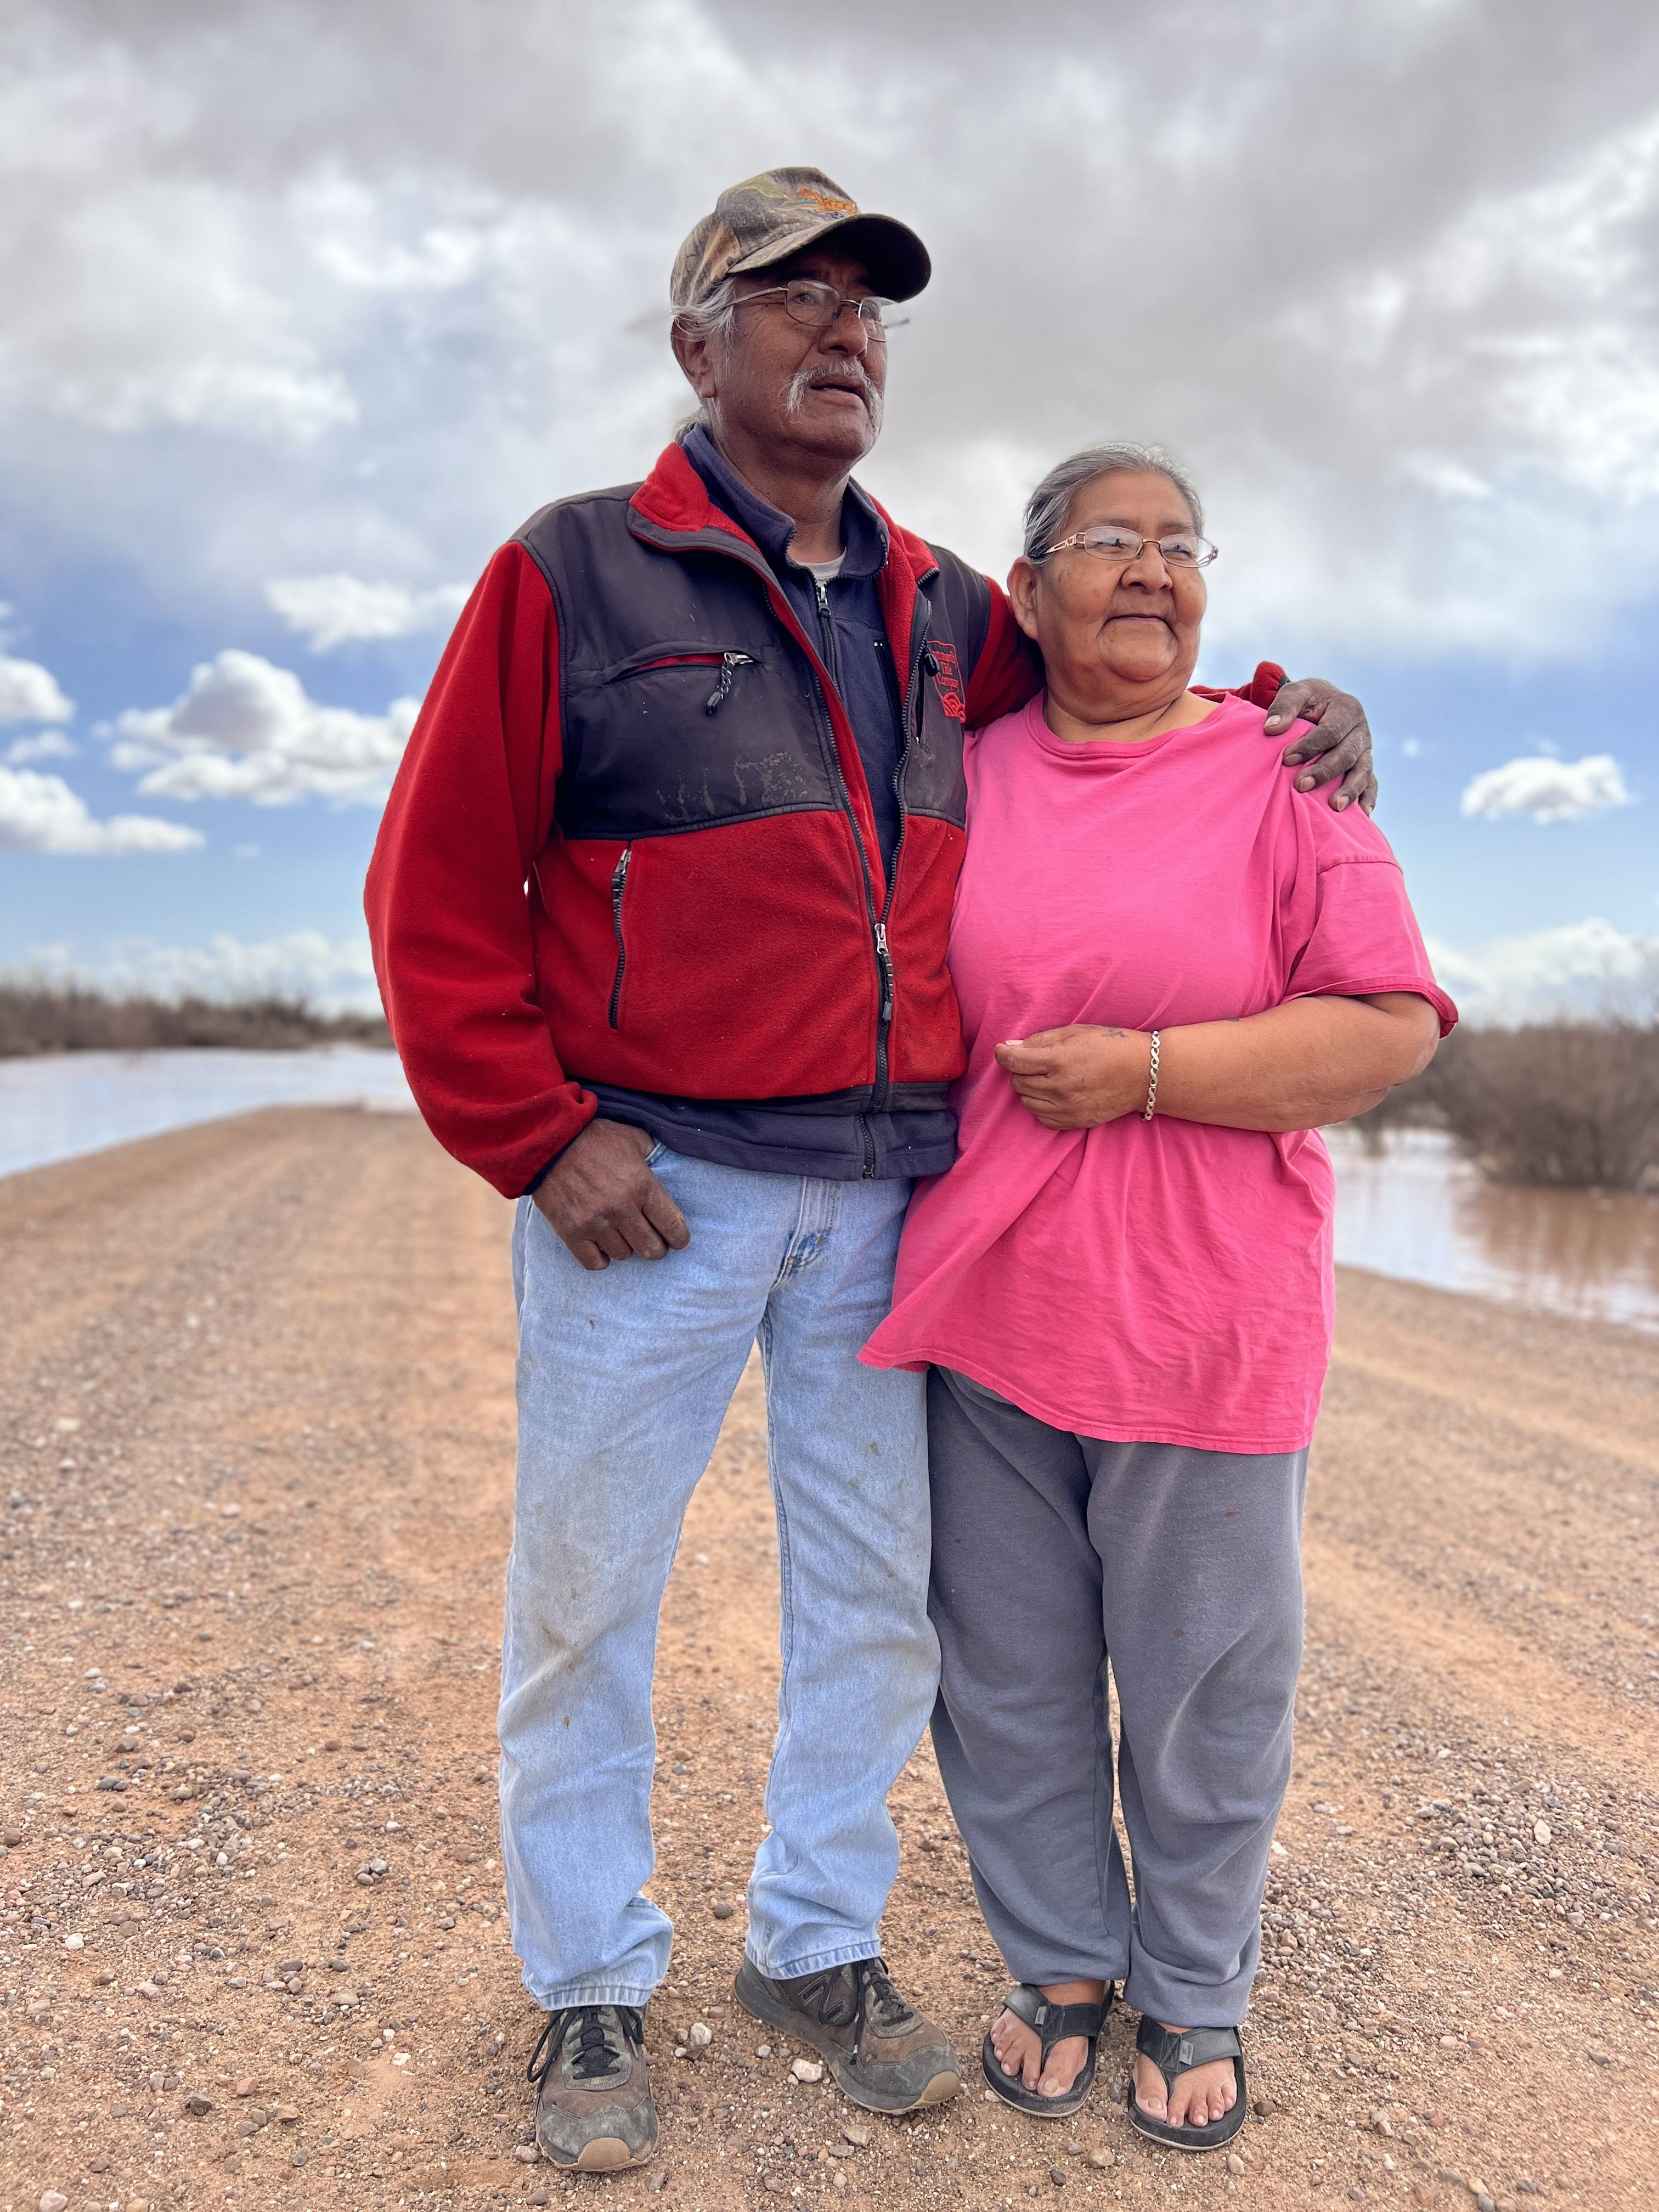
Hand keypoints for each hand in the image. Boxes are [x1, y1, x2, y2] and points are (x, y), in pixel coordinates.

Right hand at [532, 1118, 689, 1271]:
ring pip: (623, 1255)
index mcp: (642, 1186)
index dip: (679, 1238)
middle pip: (651, 1249)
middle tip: (653, 1242)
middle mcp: (621, 1209)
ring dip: (626, 1248)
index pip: (672, 1226)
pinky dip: (601, 1259)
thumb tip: (662, 1164)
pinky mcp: (571, 1232)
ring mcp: (595, 1223)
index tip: (677, 1239)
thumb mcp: (633, 1137)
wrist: (550, 1142)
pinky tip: (602, 1247)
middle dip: (657, 1248)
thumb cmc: (594, 1138)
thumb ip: (652, 1155)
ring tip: (622, 1236)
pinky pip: (594, 1262)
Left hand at [994, 1026, 1150, 1129]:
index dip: (1003, 1054)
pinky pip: (1042, 1118)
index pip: (1015, 1061)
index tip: (1002, 1050)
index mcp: (1060, 1060)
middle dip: (1021, 1070)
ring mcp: (1068, 1108)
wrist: (1144, 1074)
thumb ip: (1041, 1040)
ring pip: (1027, 1102)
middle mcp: (1061, 1087)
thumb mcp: (1076, 1032)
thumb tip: (1010, 1047)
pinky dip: (1042, 1106)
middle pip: (1018, 1082)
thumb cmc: (1111, 1045)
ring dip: (1030, 1089)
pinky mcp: (1075, 1122)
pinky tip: (1055, 1094)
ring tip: (1048, 1077)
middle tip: (1036, 1062)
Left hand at [1263, 678, 1377, 813]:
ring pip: (1363, 771)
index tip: (1286, 759)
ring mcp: (1366, 751)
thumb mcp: (1295, 693)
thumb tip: (1271, 729)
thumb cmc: (1306, 701)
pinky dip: (1368, 798)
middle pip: (1347, 754)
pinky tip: (1362, 815)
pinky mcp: (1365, 766)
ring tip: (1334, 807)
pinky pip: (1372, 784)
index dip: (1310, 746)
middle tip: (1300, 786)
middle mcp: (1361, 731)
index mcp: (1347, 709)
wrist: (1321, 705)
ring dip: (1350, 790)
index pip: (1330, 731)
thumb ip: (1284, 707)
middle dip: (1325, 771)